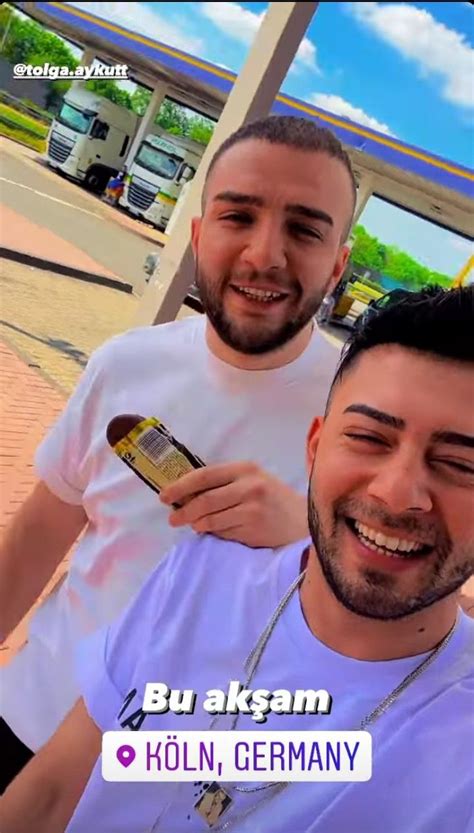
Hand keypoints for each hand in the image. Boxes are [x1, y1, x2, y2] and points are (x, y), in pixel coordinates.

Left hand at [159, 462, 308, 547]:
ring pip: (211, 518)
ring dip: (196, 524)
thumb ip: (224, 484)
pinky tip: (211, 531)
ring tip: (191, 525)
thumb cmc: (272, 500)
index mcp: (245, 468)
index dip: (180, 486)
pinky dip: (213, 532)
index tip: (164, 496)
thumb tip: (186, 494)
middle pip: (204, 499)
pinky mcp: (254, 527)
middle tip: (172, 519)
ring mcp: (252, 507)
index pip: (204, 475)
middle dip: (183, 510)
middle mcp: (249, 485)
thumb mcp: (252, 481)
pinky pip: (223, 531)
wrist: (302, 521)